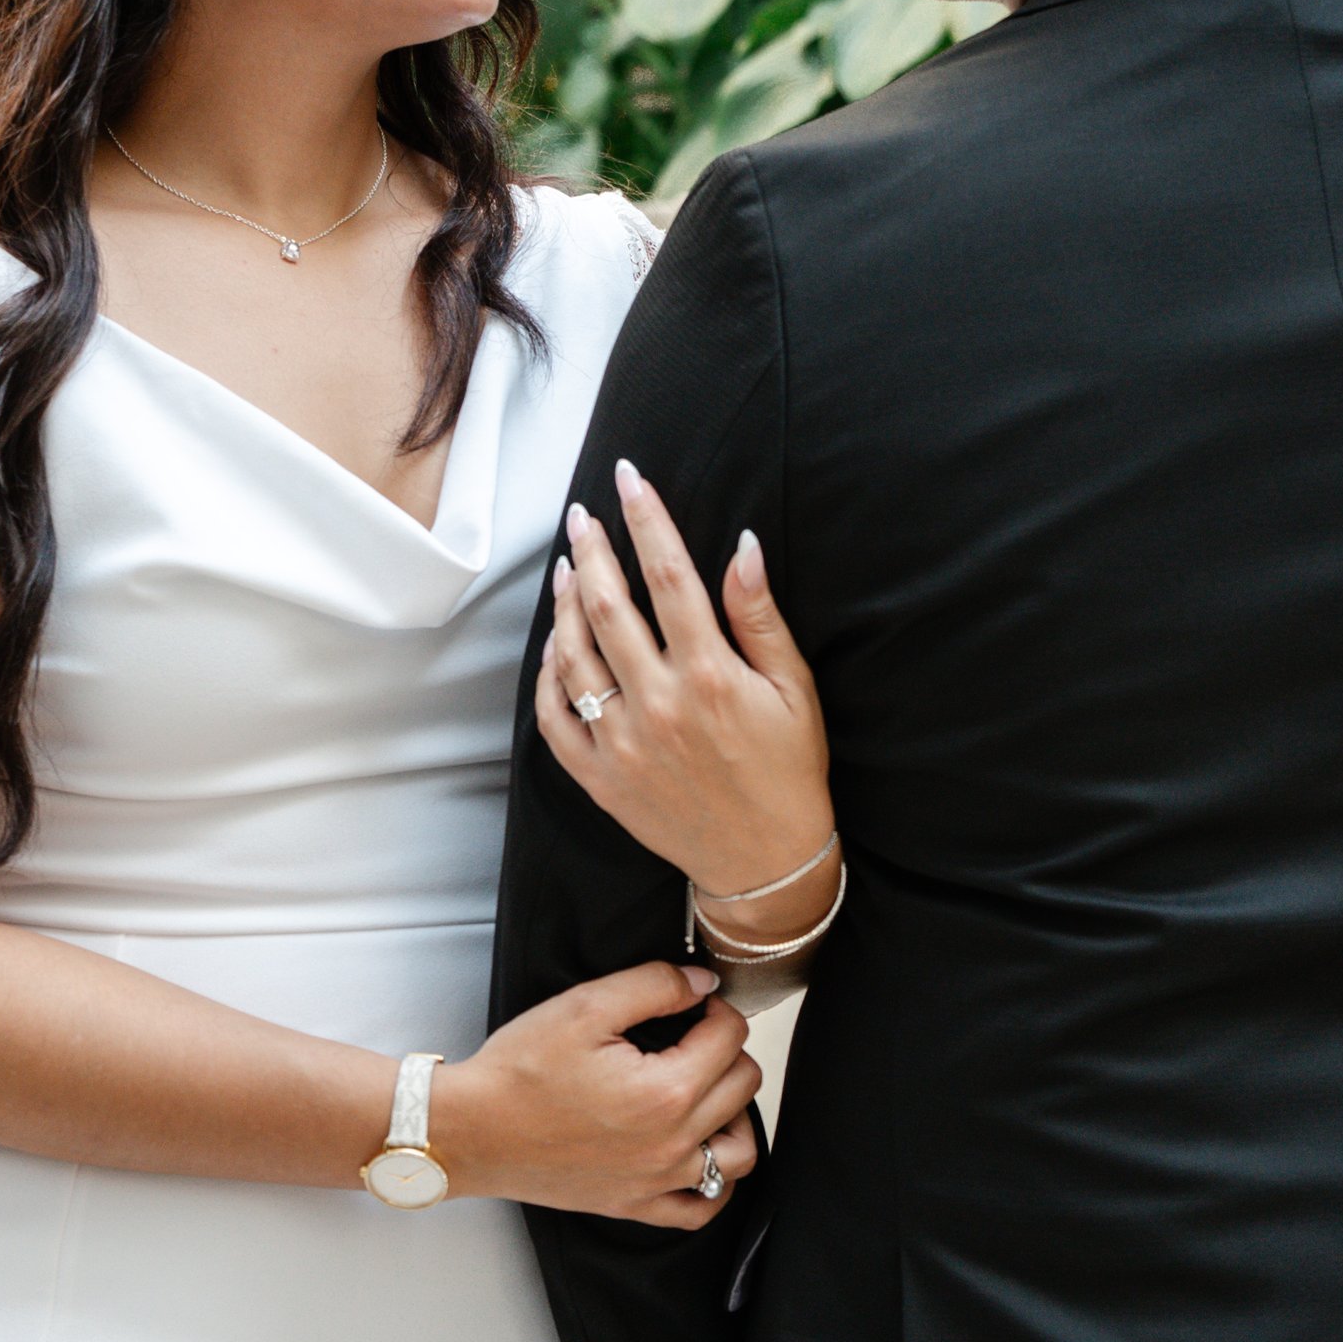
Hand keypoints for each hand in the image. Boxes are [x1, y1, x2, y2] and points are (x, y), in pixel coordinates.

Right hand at [427, 962, 761, 1228]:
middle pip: (743, 1086)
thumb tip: (701, 983)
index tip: (694, 1002)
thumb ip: (654, 986)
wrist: (472, 1132)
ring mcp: (656, 1182)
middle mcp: (671, 1144)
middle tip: (692, 1035)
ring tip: (706, 1089)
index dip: (716, 1006)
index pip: (730, 1037)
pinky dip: (717, 1182)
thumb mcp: (585, 1007)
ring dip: (736, 1114)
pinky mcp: (635, 1204)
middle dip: (726, 1049)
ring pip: (739, 1153)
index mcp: (665, 1092)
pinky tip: (701, 1153)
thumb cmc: (519, 1073)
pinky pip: (701, 1209)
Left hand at [539, 464, 833, 917]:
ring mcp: (620, 743)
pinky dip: (548, 674)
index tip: (630, 479)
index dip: (646, 519)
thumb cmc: (788, 771)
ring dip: (565, 603)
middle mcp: (658, 705)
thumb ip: (759, 616)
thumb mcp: (794, 689)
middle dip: (592, 550)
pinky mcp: (599, 777)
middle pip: (608, 606)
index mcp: (710, 676)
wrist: (765, 862)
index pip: (669, 576)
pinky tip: (556, 642)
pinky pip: (554, 716)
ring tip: (568, 566)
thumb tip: (741, 546)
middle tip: (583, 515)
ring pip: (573, 655)